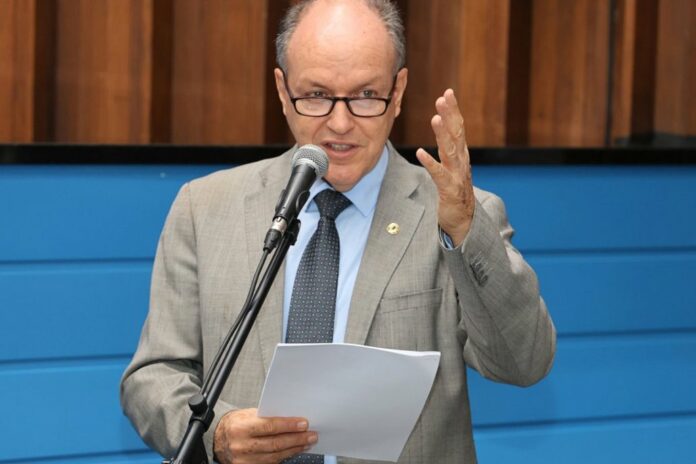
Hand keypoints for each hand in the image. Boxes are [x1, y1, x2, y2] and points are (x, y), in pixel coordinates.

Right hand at [213, 408, 317, 463]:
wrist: (220, 440)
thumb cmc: (236, 424)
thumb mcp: (248, 414)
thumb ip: (267, 417)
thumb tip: (291, 418)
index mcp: (240, 427)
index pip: (269, 426)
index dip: (288, 426)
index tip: (304, 424)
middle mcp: (241, 445)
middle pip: (275, 444)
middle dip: (296, 439)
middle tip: (311, 435)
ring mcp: (244, 460)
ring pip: (275, 456)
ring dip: (294, 449)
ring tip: (306, 443)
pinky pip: (270, 463)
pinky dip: (284, 457)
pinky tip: (294, 451)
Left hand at [416, 89, 474, 246]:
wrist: (464, 222)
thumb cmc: (455, 192)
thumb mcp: (451, 166)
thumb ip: (448, 148)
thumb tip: (443, 127)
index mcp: (461, 154)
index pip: (458, 128)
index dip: (454, 110)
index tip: (448, 93)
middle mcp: (461, 161)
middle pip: (457, 134)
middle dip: (451, 115)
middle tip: (444, 97)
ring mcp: (457, 175)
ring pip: (450, 150)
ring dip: (442, 133)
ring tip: (435, 117)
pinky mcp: (449, 190)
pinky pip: (439, 174)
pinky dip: (430, 163)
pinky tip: (420, 152)